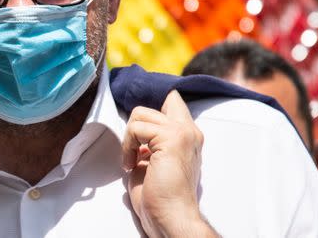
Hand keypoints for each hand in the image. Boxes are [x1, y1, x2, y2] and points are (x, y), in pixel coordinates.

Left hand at [122, 90, 214, 236]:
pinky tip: (132, 164)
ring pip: (140, 113)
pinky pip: (136, 128)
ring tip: (132, 160)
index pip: (173, 100)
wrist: (171, 217)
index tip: (139, 130)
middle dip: (136, 126)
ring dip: (129, 138)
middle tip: (134, 152)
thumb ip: (152, 141)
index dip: (154, 107)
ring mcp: (182, 133)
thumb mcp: (154, 160)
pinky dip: (127, 146)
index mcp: (188, 136)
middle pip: (155, 103)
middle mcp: (189, 131)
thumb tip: (138, 128)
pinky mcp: (172, 138)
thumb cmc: (160, 197)